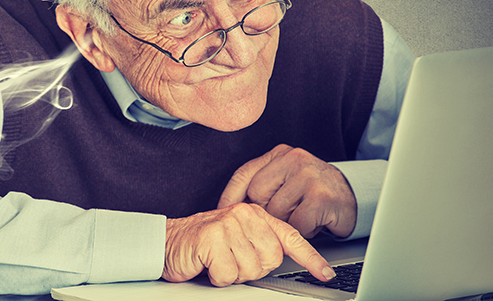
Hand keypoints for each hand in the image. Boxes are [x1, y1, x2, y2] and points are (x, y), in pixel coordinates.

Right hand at [162, 203, 335, 286]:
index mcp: (255, 214)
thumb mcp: (237, 239)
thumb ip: (260, 244)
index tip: (325, 273)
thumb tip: (283, 261)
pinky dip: (217, 277)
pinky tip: (207, 264)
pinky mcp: (212, 238)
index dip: (310, 258)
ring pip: (250, 269)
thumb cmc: (202, 244)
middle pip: (271, 260)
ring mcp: (228, 224)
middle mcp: (244, 214)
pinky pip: (229, 274)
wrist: (166, 242)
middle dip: (252, 269)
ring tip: (218, 261)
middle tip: (232, 261)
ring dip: (232, 274)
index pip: (290, 237)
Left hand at [217, 144, 356, 237]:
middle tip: (284, 215)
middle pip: (257, 195)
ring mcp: (309, 176)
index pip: (244, 173)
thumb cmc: (312, 192)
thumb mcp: (284, 180)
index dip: (230, 196)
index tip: (220, 212)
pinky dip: (303, 231)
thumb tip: (228, 208)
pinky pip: (296, 226)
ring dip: (286, 223)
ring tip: (301, 215)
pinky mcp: (321, 197)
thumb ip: (261, 186)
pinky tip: (313, 222)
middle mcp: (294, 159)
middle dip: (265, 213)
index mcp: (280, 154)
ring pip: (276, 213)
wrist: (353, 197)